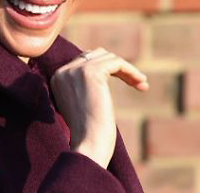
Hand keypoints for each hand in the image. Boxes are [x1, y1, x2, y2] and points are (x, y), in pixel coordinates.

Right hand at [49, 47, 147, 167]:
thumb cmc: (89, 132)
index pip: (84, 60)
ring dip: (127, 69)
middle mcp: (64, 71)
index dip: (107, 69)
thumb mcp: (81, 103)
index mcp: (58, 77)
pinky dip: (131, 70)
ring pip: (108, 57)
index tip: (126, 82)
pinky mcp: (91, 72)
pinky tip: (141, 82)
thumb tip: (105, 68)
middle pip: (96, 55)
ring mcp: (76, 70)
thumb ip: (85, 84)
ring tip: (141, 84)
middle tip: (135, 83)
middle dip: (117, 67)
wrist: (89, 144)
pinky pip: (116, 63)